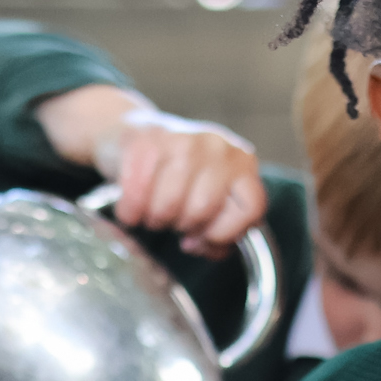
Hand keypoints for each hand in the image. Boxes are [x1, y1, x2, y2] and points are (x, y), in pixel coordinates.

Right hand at [33, 83, 265, 248]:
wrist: (139, 132)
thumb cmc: (178, 176)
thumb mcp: (210, 198)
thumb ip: (218, 228)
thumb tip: (203, 247)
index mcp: (242, 163)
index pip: (251, 208)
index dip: (223, 234)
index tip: (201, 238)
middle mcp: (218, 146)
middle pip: (203, 209)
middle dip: (182, 226)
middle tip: (170, 222)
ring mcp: (184, 138)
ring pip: (170, 204)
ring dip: (155, 219)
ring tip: (151, 214)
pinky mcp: (148, 139)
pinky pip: (138, 192)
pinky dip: (130, 210)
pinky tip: (130, 211)